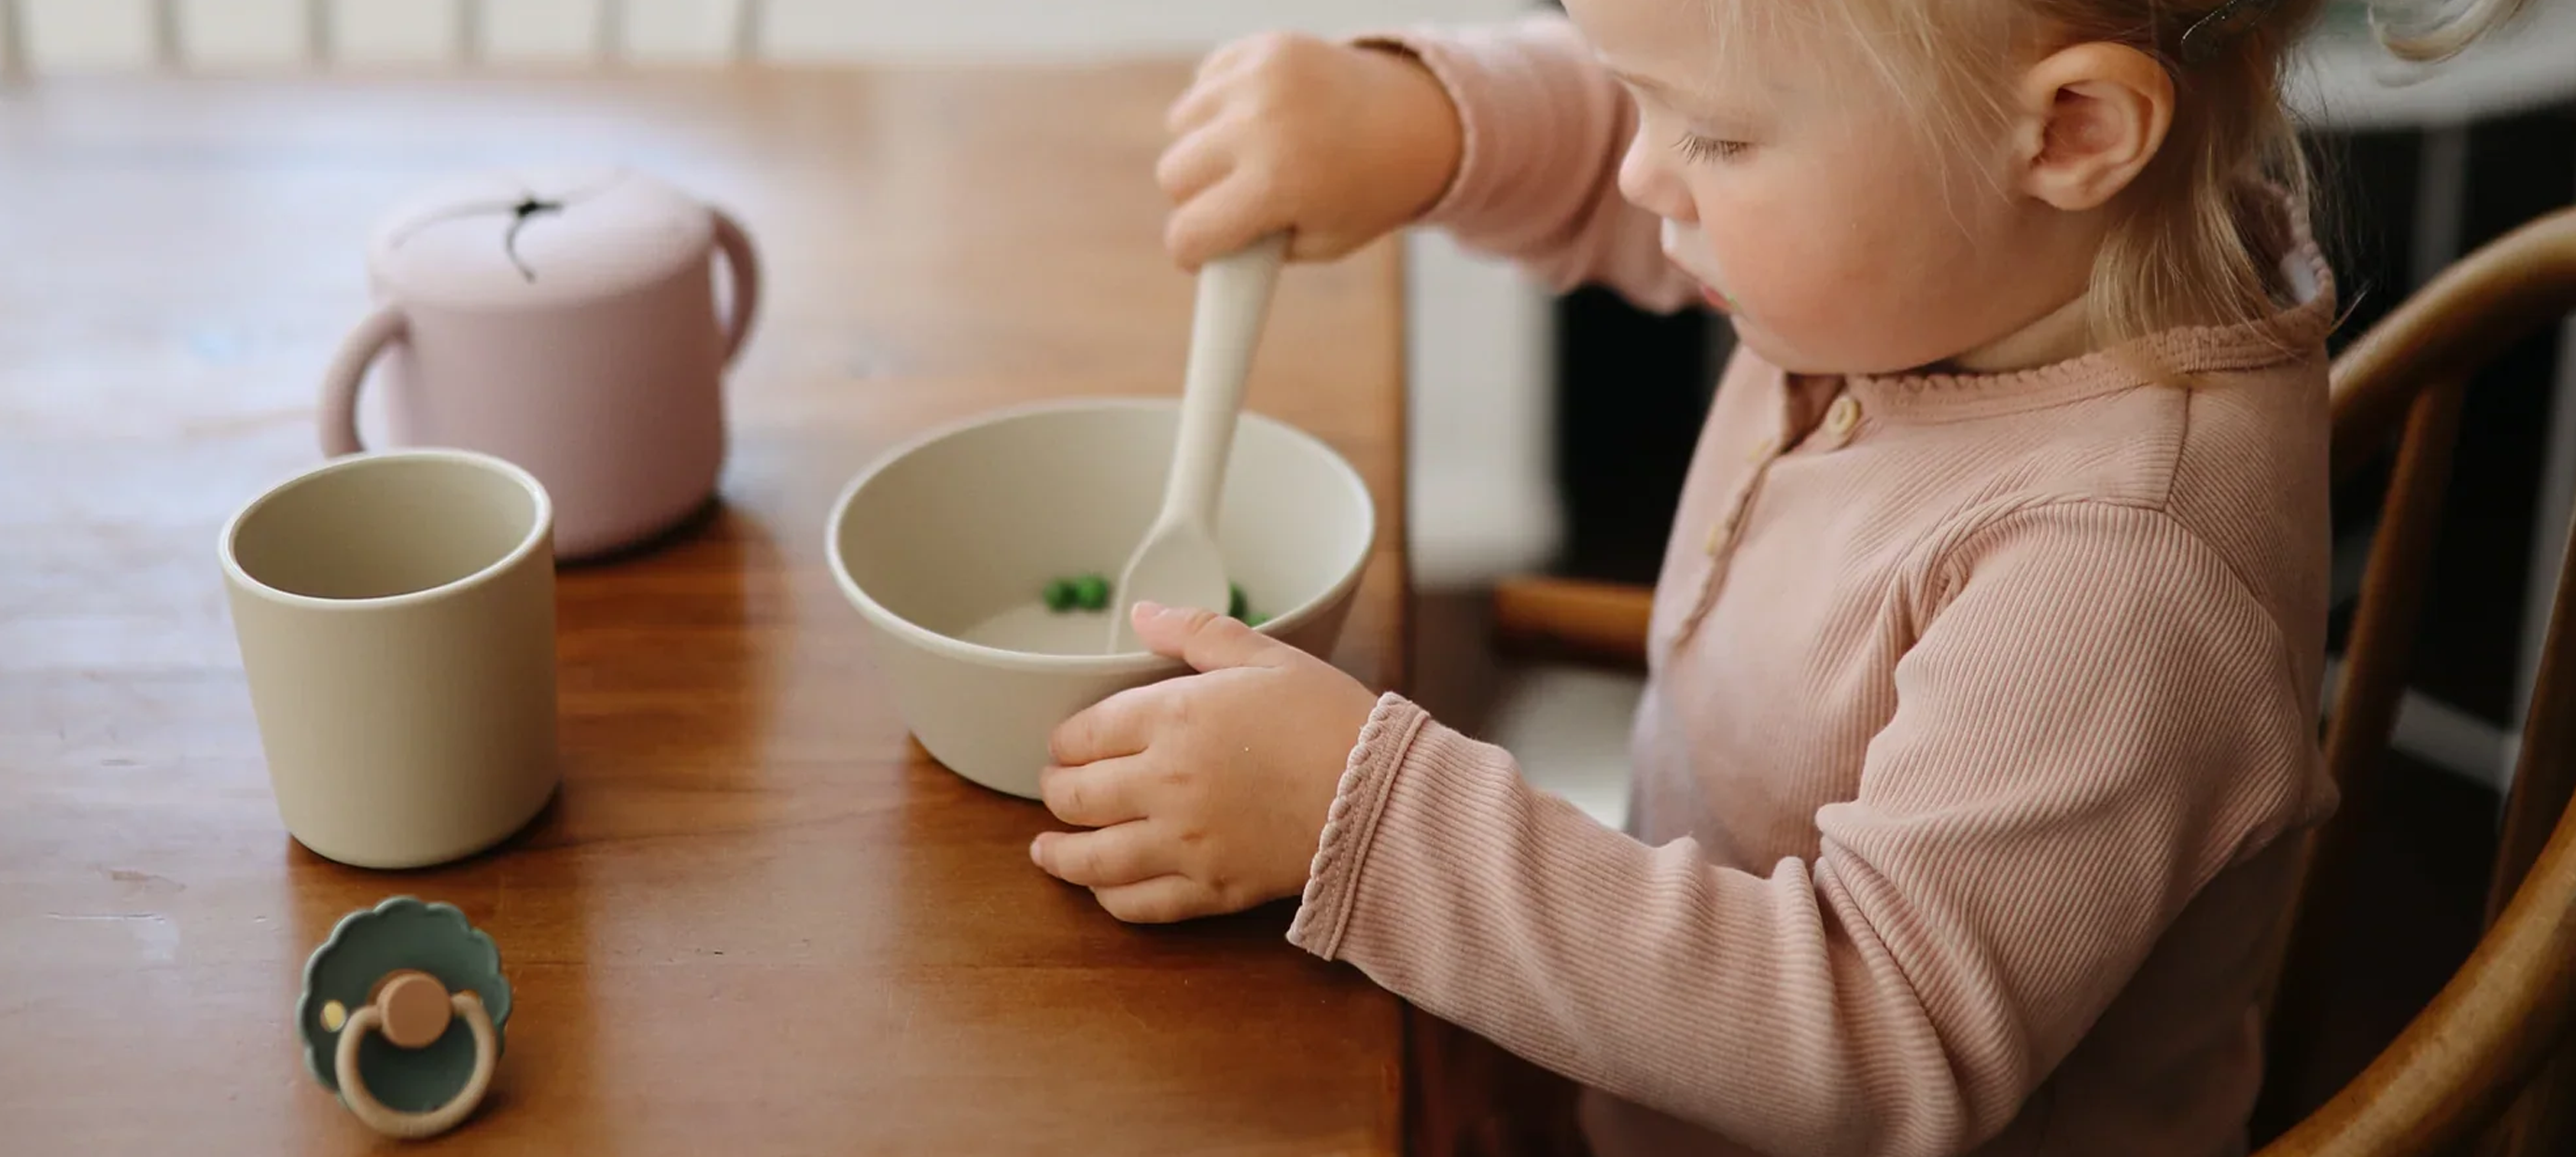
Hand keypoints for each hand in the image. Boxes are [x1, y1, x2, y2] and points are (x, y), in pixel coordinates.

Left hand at [1031, 601, 1380, 922]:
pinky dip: (1110, 898)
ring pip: (1092, 858)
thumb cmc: (1331, 719)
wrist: (1383, 796)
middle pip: (1075, 795)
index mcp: (1174, 717)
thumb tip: (1141, 613)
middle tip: (1055, 787)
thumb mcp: (1267, 656)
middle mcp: (1164, 783)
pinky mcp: (1210, 889)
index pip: (1084, 733)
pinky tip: (1102, 889)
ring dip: (1059, 853)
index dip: (1064, 741)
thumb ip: (1197, 631)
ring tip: (1046, 850)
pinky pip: (1139, 904)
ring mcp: (1184, 842)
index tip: (1065, 745)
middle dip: (1056, 790)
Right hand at [1157, 31, 1463, 269]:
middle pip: (1172, 175)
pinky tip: (1256, 117)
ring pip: (1180, 124)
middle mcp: (1261, 126)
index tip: (1200, 254)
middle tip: (1228, 203)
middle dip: (1195, 198)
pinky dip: (1219, 104)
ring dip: (1202, 146)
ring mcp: (1258, 79)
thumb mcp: (1320, 242)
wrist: (1418, 118)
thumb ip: (1255, 249)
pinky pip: (1203, 83)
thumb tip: (1197, 239)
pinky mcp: (1262, 48)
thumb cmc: (1367, 190)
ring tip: (1246, 155)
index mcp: (1277, 185)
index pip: (1189, 233)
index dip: (1192, 253)